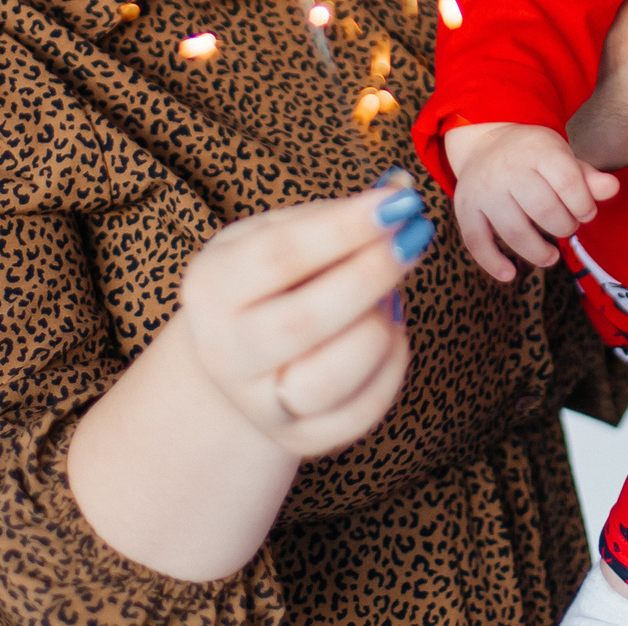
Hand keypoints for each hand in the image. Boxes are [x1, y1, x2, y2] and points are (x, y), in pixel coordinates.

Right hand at [176, 172, 429, 457]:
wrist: (238, 358)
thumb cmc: (271, 279)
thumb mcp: (280, 234)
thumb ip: (336, 214)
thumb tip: (400, 187)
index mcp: (211, 286)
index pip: (280, 256)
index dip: (345, 228)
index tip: (400, 202)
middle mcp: (225, 352)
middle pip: (305, 321)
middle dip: (371, 275)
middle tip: (415, 236)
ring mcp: (261, 404)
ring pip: (333, 377)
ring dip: (380, 327)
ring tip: (391, 291)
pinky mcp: (302, 439)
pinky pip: (363, 410)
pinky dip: (392, 365)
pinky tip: (391, 329)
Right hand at [444, 122, 621, 281]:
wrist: (485, 142)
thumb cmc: (534, 156)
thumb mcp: (561, 156)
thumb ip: (586, 177)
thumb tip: (613, 188)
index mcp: (538, 150)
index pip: (568, 182)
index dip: (584, 205)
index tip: (586, 213)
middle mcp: (508, 168)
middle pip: (544, 209)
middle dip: (563, 227)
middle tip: (567, 228)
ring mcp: (484, 189)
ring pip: (514, 231)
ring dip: (538, 252)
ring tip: (550, 256)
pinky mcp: (466, 208)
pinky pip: (476, 241)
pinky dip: (493, 263)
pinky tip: (511, 274)